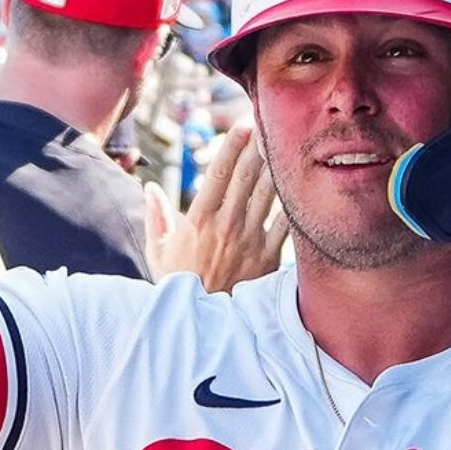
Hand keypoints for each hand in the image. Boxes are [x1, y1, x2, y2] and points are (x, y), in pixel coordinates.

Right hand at [144, 126, 288, 291]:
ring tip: (286, 144)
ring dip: (277, 167)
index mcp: (198, 220)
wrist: (202, 327)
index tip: (242, 125)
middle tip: (269, 122)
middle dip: (258, 146)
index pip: (217, 173)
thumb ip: (156, 216)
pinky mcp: (269, 258)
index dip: (232, 146)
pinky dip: (293, 203)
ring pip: (268, 195)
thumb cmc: (178, 286)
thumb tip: (149, 188)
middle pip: (246, 176)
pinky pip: (285, 224)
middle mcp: (227, 225)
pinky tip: (301, 185)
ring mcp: (250, 241)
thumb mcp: (158, 252)